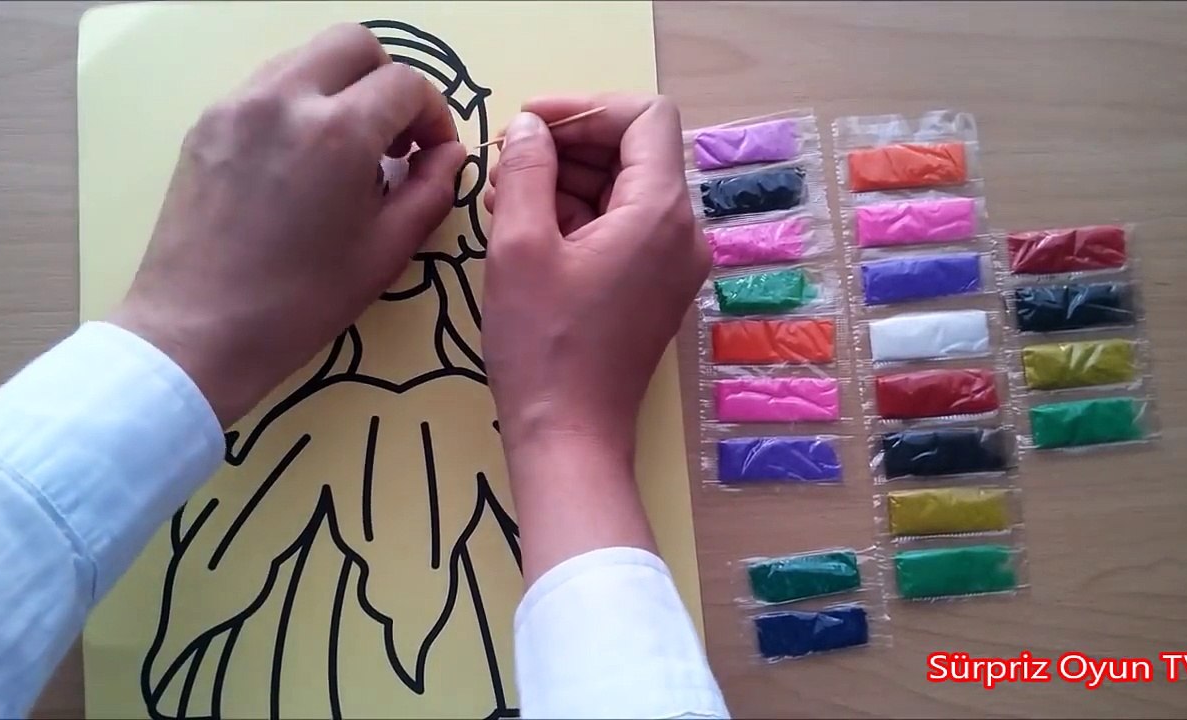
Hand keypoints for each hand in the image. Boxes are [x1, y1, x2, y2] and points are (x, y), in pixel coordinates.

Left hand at [109, 23, 465, 426]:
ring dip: (341, 88)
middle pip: (355, 44)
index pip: (406, 83)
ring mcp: (238, 103)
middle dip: (387, 81)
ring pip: (306, 56)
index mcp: (339, 131)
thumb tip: (447, 155)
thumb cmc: (301, 302)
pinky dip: (298, 104)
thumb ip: (429, 191)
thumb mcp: (385, 252)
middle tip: (393, 137)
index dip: (433, 115)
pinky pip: (268, 86)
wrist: (198, 329)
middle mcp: (286, 97)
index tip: (431, 155)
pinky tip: (301, 162)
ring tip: (347, 151)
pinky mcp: (207, 122)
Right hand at [482, 95, 708, 453]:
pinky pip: (623, 229)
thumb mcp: (519, 247)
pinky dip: (579, 217)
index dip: (585, 107)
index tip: (530, 123)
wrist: (570, 437)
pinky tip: (525, 228)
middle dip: (569, 145)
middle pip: (636, 152)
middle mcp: (683, 234)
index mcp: (661, 213)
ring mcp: (673, 265)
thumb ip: (526, 170)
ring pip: (625, 191)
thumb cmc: (542, 346)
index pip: (645, 117)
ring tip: (504, 196)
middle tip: (507, 160)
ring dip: (568, 181)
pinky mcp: (655, 289)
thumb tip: (529, 127)